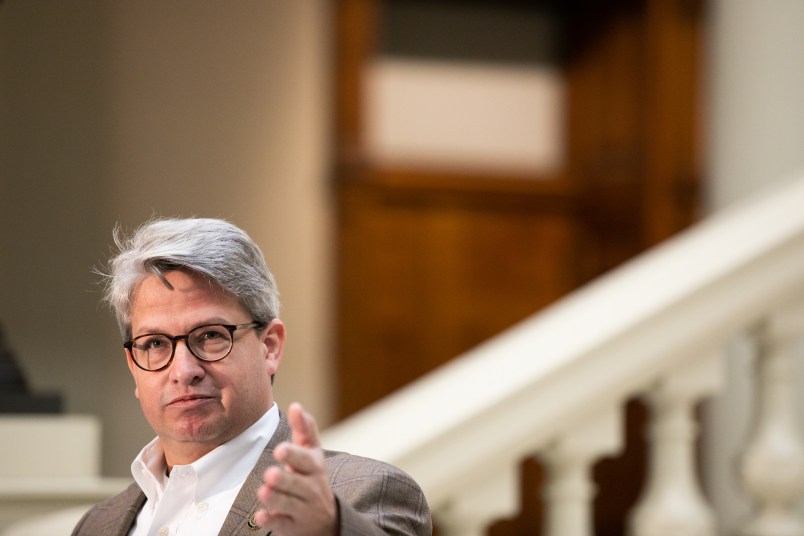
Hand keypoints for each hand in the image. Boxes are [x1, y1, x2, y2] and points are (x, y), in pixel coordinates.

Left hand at [255, 402, 336, 535]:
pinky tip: (261, 516)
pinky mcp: (293, 526)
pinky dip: (271, 520)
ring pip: (288, 504)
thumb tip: (296, 405)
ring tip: (263, 491)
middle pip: (297, 484)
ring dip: (275, 498)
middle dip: (284, 479)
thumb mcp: (312, 453)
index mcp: (315, 466)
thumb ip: (305, 429)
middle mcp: (312, 488)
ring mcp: (303, 509)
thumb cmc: (312, 476)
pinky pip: (282, 524)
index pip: (307, 460)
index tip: (280, 449)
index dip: (294, 454)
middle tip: (271, 474)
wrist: (327, 518)